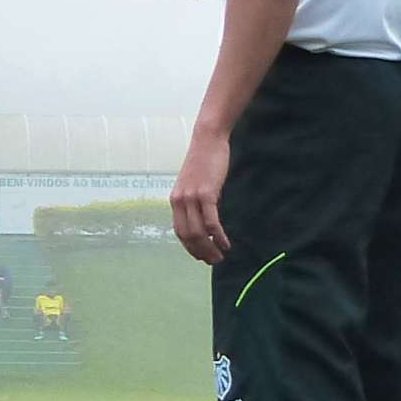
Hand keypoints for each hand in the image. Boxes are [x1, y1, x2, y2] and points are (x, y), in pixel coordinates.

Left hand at [170, 127, 231, 263]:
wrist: (207, 139)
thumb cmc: (204, 160)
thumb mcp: (194, 184)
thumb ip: (196, 201)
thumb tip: (206, 220)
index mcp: (175, 200)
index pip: (179, 231)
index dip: (189, 247)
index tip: (200, 256)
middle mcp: (179, 201)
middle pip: (187, 236)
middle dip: (200, 252)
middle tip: (213, 261)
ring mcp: (191, 198)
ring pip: (198, 233)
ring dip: (209, 249)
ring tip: (220, 256)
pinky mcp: (206, 194)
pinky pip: (211, 222)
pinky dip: (217, 236)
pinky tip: (225, 243)